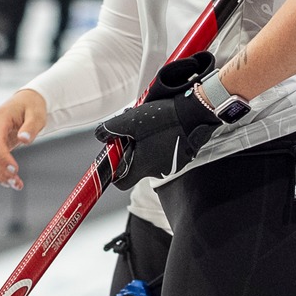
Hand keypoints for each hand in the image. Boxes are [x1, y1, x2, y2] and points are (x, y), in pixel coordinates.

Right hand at [0, 88, 47, 188]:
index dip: (3, 158)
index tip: (14, 170)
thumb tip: (24, 140)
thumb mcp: (37, 114)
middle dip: (2, 171)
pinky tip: (9, 182)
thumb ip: (31, 127)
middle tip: (17, 184)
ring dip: (0, 175)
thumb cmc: (33, 106)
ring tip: (17, 185)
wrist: (26, 100)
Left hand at [93, 53, 223, 190]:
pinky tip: (162, 127)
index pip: (121, 183)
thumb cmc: (163, 119)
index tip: (114, 156)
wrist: (195, 113)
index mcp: (143, 166)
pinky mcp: (183, 157)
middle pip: (136, 167)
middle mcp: (157, 171)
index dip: (114, 172)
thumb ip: (110, 129)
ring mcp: (172, 165)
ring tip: (148, 125)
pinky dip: (160, 143)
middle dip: (131, 151)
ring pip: (151, 158)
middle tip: (131, 132)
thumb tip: (100, 136)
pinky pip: (165, 153)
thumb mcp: (129, 120)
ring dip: (146, 145)